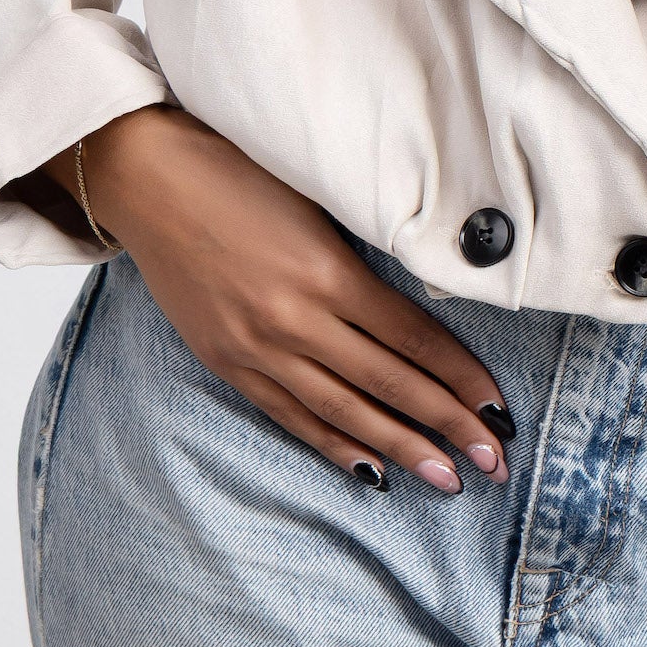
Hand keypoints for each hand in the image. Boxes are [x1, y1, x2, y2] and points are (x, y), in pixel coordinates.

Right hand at [44, 108, 514, 493]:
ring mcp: (257, 348)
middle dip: (448, 425)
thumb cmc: (238, 167)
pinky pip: (291, 415)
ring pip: (344, 411)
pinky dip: (334, 445)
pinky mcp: (226, 361)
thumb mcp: (316, 198)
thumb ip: (364, 251)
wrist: (146, 177)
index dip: (461, 377)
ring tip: (447, 478)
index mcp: (327, 272)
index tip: (499, 407)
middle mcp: (294, 319)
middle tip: (493, 461)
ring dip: (401, 448)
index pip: (413, 338)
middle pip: (389, 384)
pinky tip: (371, 470)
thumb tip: (427, 295)